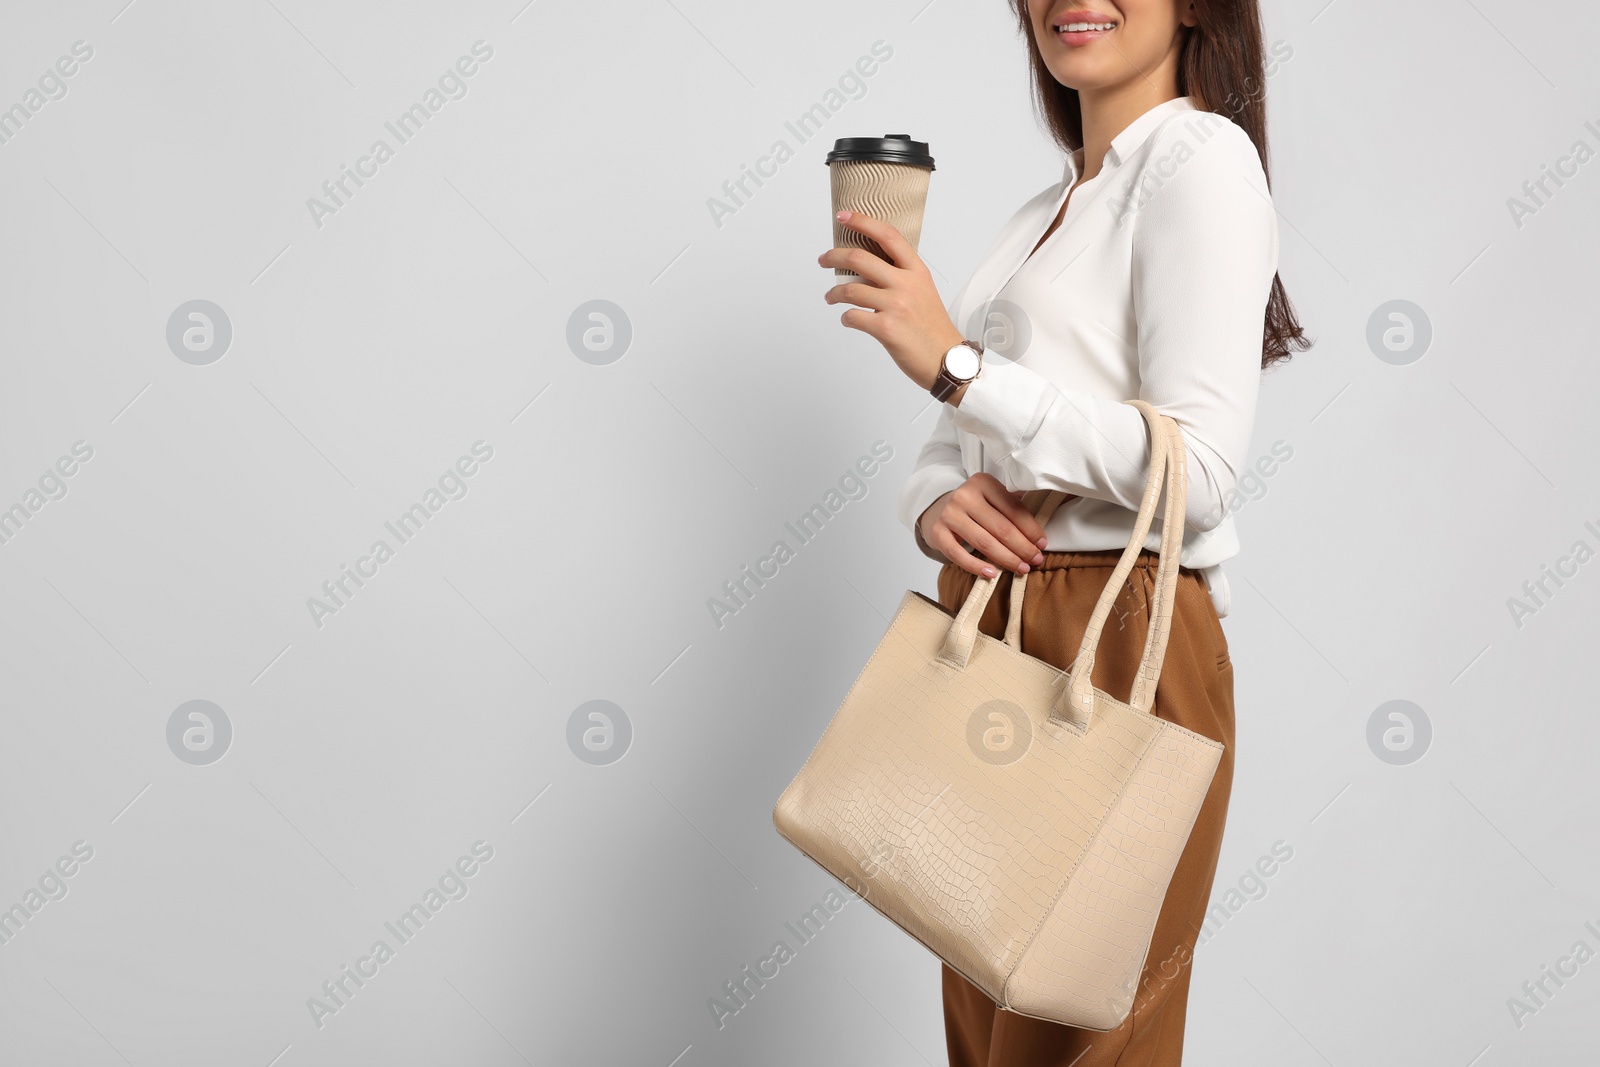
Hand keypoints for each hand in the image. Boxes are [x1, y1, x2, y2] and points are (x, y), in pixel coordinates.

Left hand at [817, 210, 965, 394]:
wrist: (946, 359)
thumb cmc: (932, 328)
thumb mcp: (923, 291)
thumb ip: (900, 276)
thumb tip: (867, 268)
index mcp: (917, 271)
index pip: (888, 235)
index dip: (862, 222)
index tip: (844, 216)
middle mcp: (906, 284)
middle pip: (860, 259)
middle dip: (833, 257)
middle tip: (823, 260)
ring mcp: (896, 306)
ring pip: (850, 290)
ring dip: (834, 293)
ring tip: (831, 298)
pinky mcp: (886, 328)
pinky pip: (852, 317)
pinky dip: (845, 318)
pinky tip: (848, 320)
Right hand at [919, 474, 1049, 578]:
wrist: (937, 509)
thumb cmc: (973, 506)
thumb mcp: (992, 497)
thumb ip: (1012, 507)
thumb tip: (1039, 536)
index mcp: (983, 482)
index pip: (1013, 508)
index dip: (1031, 529)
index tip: (1042, 544)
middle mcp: (965, 496)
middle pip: (1001, 528)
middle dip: (1022, 547)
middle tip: (1035, 560)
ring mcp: (949, 514)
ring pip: (984, 542)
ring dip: (1006, 559)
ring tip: (1021, 568)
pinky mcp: (937, 533)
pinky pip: (959, 555)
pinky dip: (977, 567)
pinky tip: (992, 574)